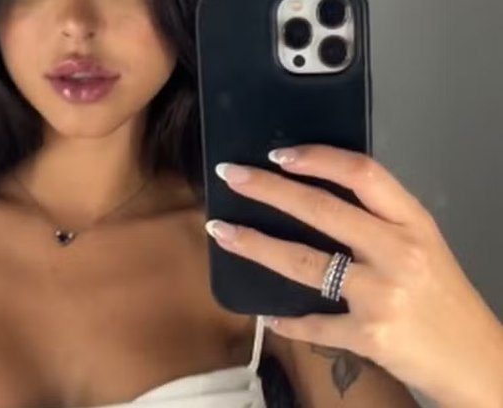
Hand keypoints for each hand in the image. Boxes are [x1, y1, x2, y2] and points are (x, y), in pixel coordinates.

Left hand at [203, 145, 502, 407]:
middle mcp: (399, 253)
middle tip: (232, 176)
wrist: (475, 359)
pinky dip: (287, 320)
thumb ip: (379, 221)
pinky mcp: (369, 336)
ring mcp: (383, 295)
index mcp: (413, 223)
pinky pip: (314, 324)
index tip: (277, 153)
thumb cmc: (444, 298)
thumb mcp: (422, 245)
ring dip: (255, 245)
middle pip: (322, 210)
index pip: (363, 175)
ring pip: (305, 263)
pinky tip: (267, 315)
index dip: (317, 158)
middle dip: (269, 189)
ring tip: (222, 232)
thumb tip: (315, 197)